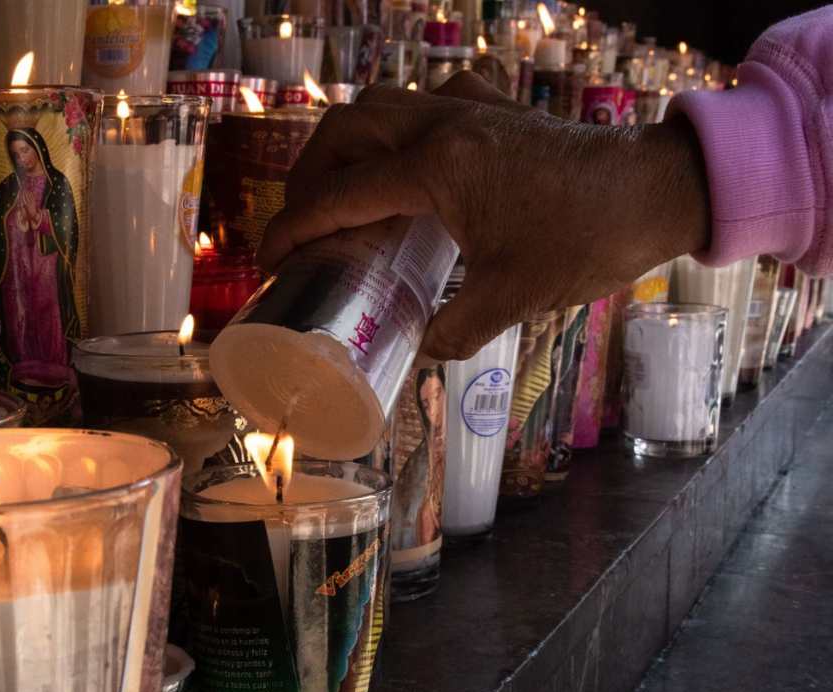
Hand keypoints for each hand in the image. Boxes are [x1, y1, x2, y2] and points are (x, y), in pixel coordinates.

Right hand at [256, 74, 711, 361]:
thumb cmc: (586, 240)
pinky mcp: (495, 111)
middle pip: (344, 130)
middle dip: (308, 175)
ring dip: (346, 142)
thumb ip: (455, 328)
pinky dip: (403, 122)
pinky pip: (430, 99)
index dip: (295, 228)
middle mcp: (441, 126)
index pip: (340, 195)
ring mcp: (469, 111)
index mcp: (436, 168)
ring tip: (338, 186)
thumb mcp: (513, 297)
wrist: (657, 190)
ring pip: (381, 104)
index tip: (270, 257)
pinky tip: (408, 153)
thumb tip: (423, 355)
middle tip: (299, 220)